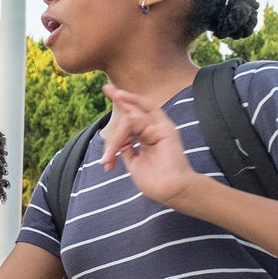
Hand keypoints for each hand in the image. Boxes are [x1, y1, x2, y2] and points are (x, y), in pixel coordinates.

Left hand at [100, 83, 198, 207]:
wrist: (171, 191)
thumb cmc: (155, 181)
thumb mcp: (134, 161)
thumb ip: (127, 148)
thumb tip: (116, 140)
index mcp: (151, 135)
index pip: (135, 116)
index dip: (123, 106)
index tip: (110, 94)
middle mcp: (157, 128)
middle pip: (137, 107)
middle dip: (121, 97)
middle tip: (106, 87)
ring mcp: (162, 127)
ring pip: (132, 118)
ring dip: (116, 137)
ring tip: (109, 158)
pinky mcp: (164, 129)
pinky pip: (137, 123)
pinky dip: (121, 135)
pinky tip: (114, 150)